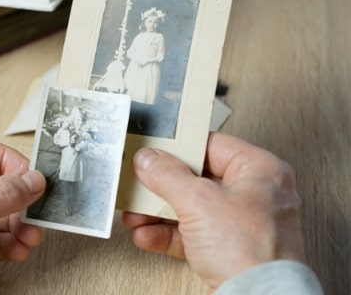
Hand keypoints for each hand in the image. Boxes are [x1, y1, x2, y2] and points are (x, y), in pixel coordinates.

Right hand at [122, 132, 305, 289]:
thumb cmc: (251, 252)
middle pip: (197, 179)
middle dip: (162, 186)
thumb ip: (168, 175)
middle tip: (141, 181)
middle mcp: (254, 195)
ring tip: (136, 212)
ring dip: (158, 212)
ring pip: (191, 208)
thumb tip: (149, 160)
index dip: (180, 145)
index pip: (212, 145)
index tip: (154, 147)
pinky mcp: (228, 251)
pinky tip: (146, 234)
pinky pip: (192, 235)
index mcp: (260, 170)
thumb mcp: (198, 201)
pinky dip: (167, 234)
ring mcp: (241, 225)